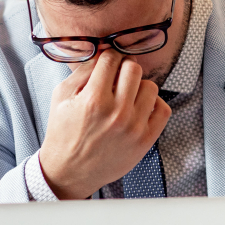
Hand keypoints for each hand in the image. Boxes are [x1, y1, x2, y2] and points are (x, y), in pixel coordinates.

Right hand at [38, 50, 170, 198]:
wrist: (69, 171)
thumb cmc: (64, 132)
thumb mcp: (61, 97)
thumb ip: (82, 71)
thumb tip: (104, 53)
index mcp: (94, 100)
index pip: (112, 60)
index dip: (108, 58)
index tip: (107, 64)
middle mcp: (117, 113)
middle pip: (134, 69)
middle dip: (124, 69)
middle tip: (117, 78)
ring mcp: (134, 127)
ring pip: (151, 86)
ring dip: (139, 87)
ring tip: (126, 96)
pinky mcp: (146, 140)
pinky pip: (163, 109)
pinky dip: (154, 105)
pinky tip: (139, 108)